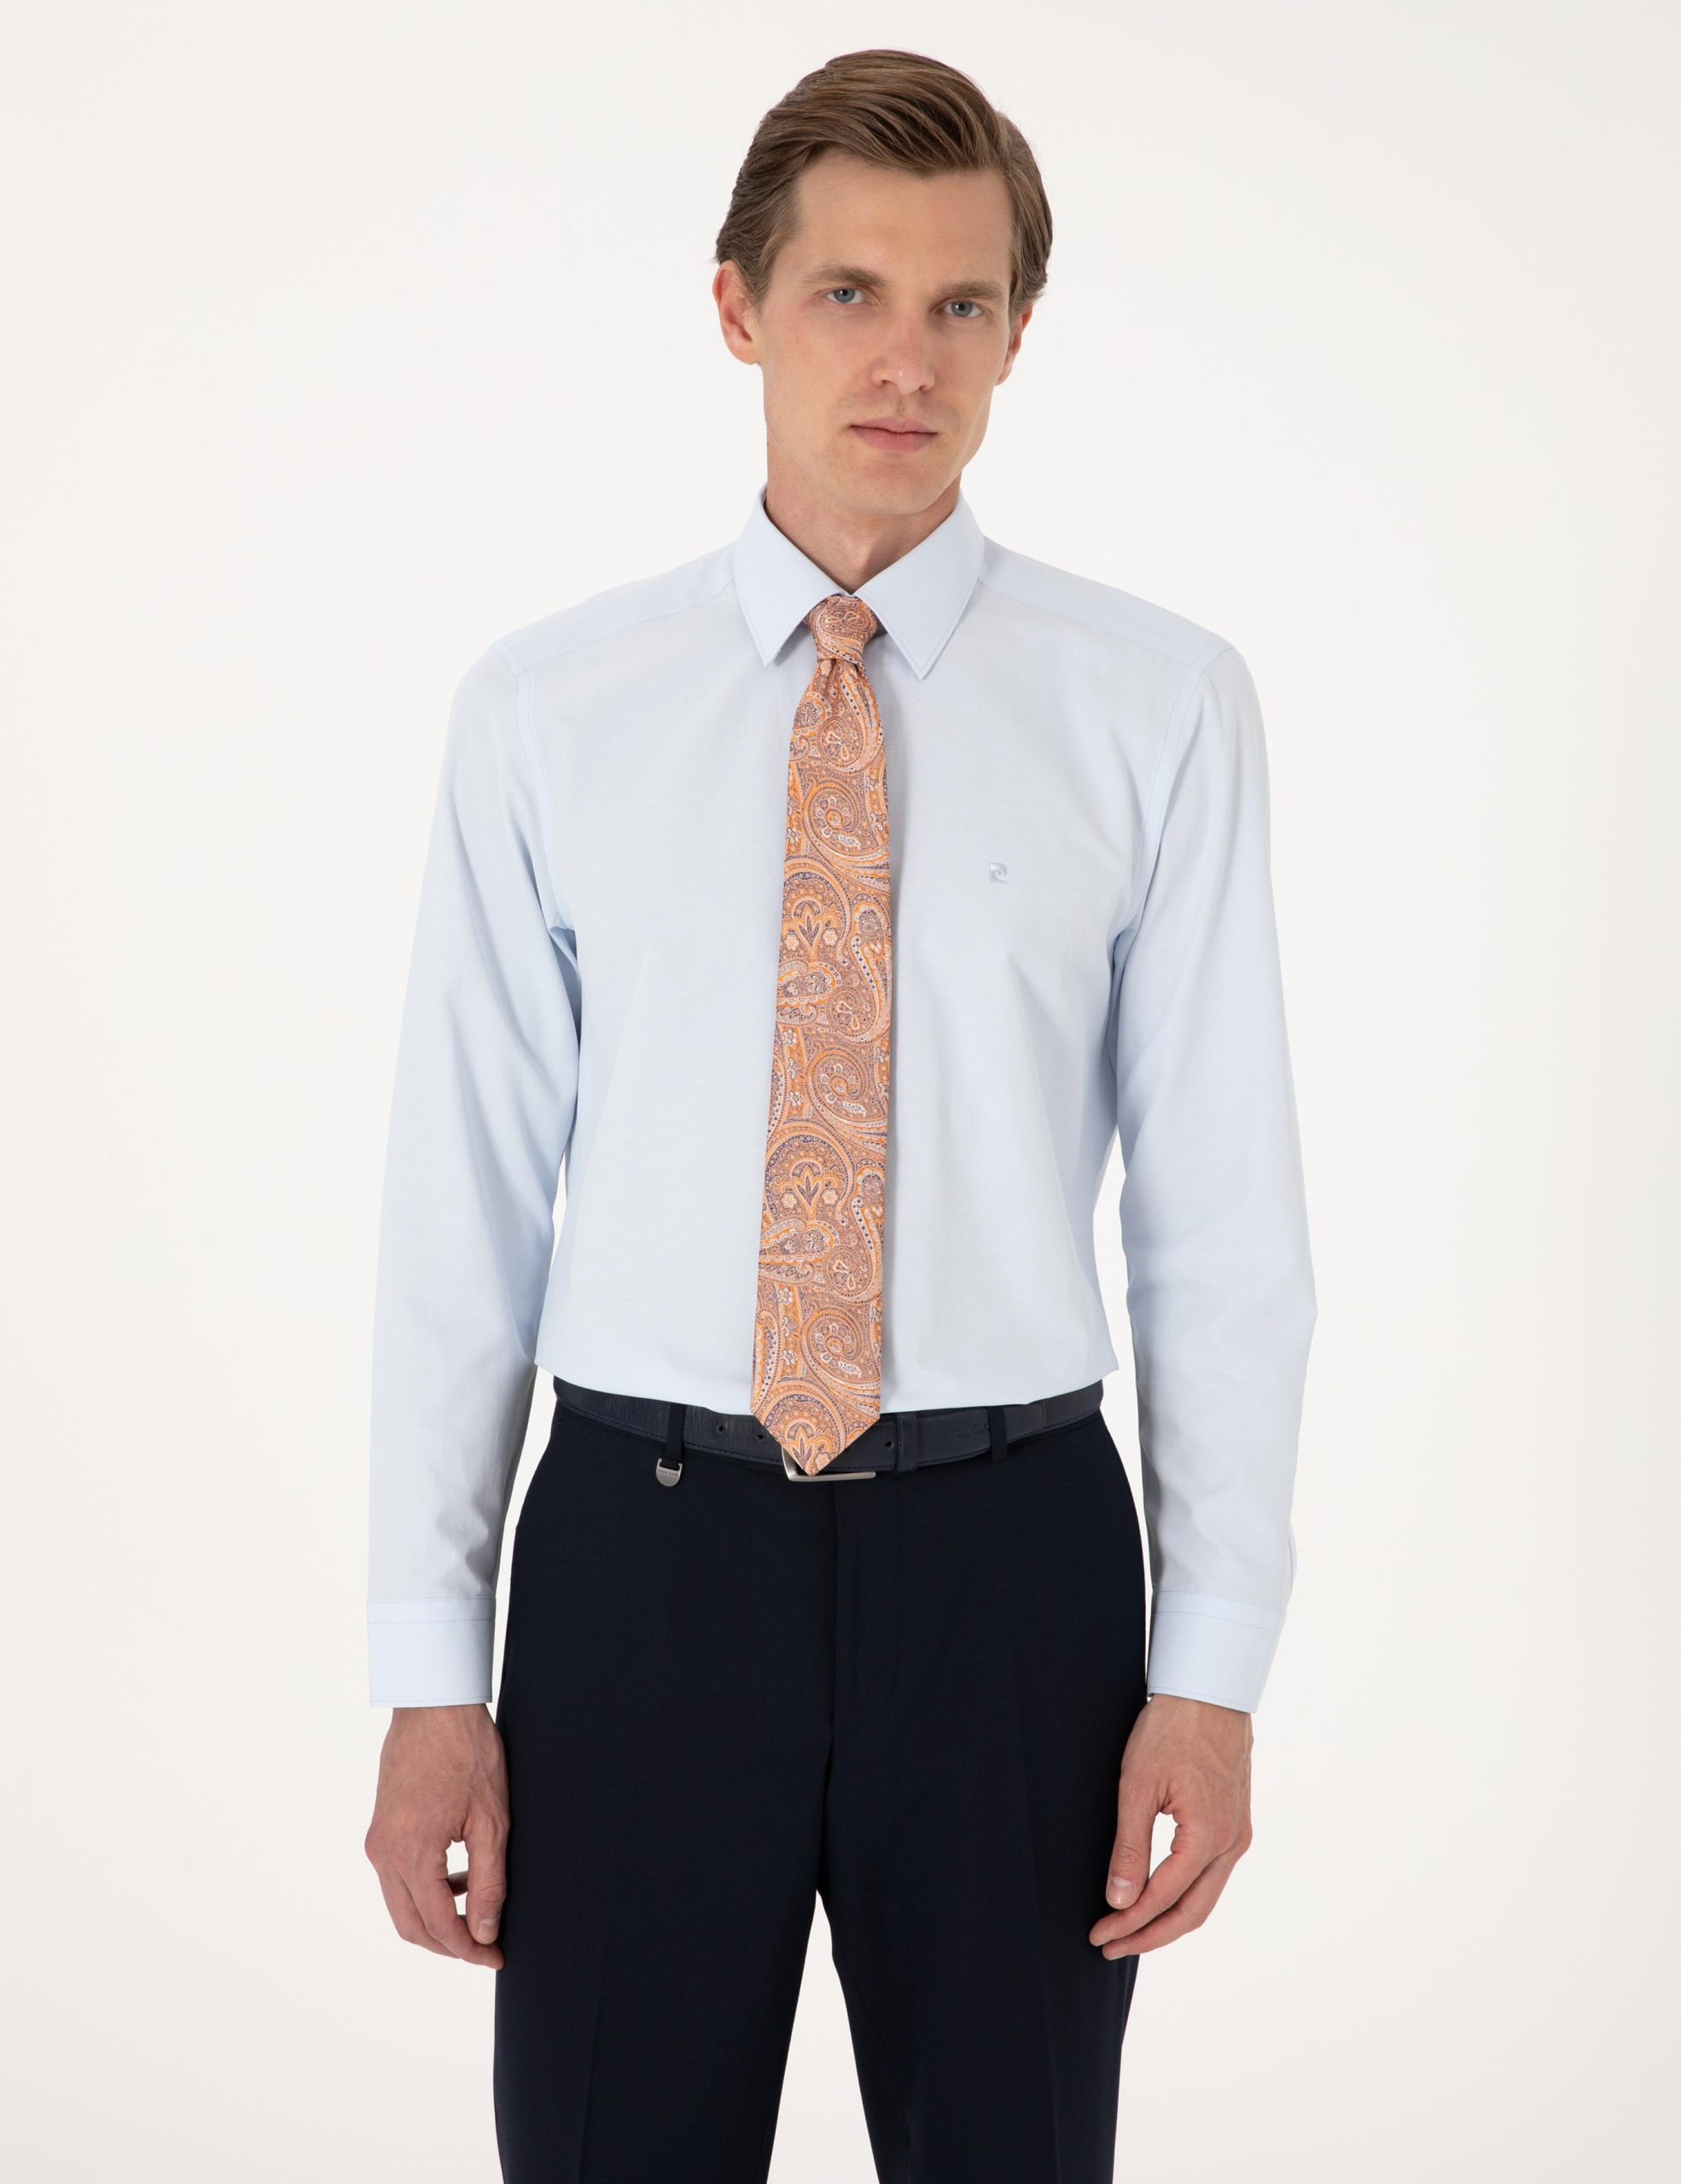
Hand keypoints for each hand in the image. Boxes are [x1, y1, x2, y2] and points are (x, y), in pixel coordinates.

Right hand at [365, 1703, 508, 1967]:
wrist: (435, 1704)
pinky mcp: (380, 1828)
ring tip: (476, 1909)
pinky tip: (457, 1877)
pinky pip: (397, 1878)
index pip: (438, 1926)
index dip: (469, 1949)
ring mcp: (377, 1840)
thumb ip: (488, 1882)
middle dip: (448, 1944)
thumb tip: (484, 1932)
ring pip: (401, 1905)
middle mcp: (385, 1852)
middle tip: (485, 1946)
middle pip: (411, 1926)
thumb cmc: (468, 1751)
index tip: (495, 1956)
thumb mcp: (492, 1819)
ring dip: (435, 1918)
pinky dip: (424, 1891)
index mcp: (412, 1852)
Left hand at [1088, 1693, 1253, 1957]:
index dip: (1128, 1923)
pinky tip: (1159, 1897)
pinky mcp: (1236, 1824)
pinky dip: (1185, 1896)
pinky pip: (1212, 1876)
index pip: (1162, 1898)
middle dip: (1149, 1936)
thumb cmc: (1171, 1729)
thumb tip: (1120, 1901)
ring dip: (1168, 1919)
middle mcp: (1232, 1843)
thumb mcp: (1138, 1785)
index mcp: (1208, 1837)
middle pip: (1192, 1913)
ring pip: (1205, 1898)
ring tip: (1130, 1930)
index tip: (1098, 1934)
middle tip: (1110, 1945)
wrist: (1209, 1690)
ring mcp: (1238, 1834)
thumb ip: (1130, 1847)